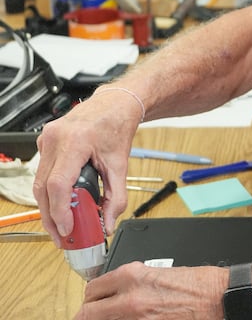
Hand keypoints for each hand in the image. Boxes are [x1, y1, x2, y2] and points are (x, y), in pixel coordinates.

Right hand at [33, 90, 139, 243]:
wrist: (113, 105)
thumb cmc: (116, 127)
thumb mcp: (120, 165)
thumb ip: (116, 197)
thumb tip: (109, 223)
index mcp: (74, 142)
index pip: (58, 184)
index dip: (60, 211)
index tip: (68, 229)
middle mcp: (54, 139)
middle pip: (43, 188)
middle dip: (51, 217)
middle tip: (63, 237)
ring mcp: (46, 140)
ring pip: (39, 183)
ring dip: (49, 207)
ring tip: (62, 226)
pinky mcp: (45, 143)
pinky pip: (43, 173)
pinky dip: (51, 192)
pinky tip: (61, 205)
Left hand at [76, 262, 227, 319]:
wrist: (223, 298)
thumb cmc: (202, 284)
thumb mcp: (162, 272)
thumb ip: (135, 281)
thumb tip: (119, 293)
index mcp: (132, 276)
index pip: (93, 289)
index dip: (92, 298)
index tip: (94, 302)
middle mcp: (129, 298)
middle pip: (88, 313)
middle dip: (91, 315)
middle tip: (96, 316)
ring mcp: (136, 319)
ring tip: (118, 318)